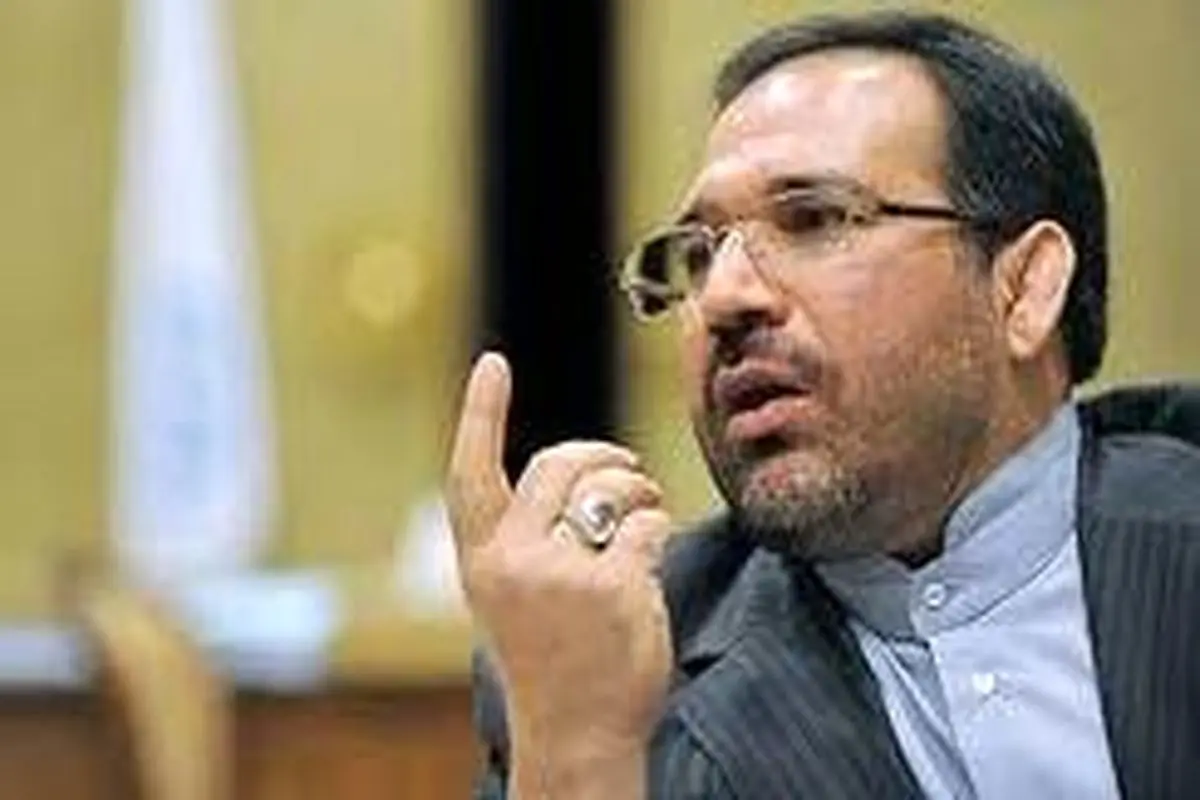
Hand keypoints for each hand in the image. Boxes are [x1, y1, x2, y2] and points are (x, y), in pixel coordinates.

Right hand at [445, 353, 672, 792]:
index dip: (480, 413)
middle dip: (603, 457)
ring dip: (640, 492)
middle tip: (630, 473)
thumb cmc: (550, 662)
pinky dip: (659, 532)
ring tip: (646, 516)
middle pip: (560, 464)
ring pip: (611, 489)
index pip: (470, 471)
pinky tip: (650, 565)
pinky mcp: (612, 586)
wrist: (576, 736)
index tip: (492, 364)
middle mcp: (512, 560)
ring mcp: (561, 573)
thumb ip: (527, 538)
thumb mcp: (511, 598)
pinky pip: (649, 525)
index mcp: (481, 560)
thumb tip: (576, 474)